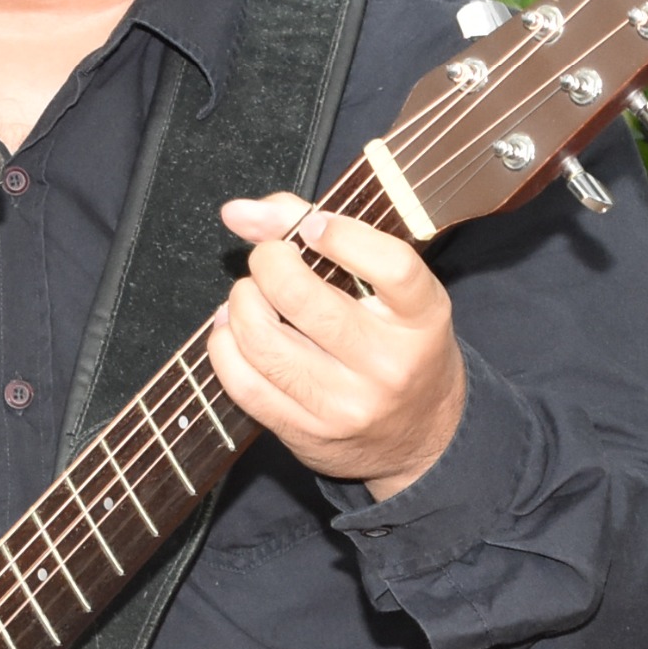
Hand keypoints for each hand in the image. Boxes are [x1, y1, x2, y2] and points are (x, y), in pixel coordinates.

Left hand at [206, 195, 466, 500]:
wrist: (421, 436)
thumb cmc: (400, 345)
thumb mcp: (389, 288)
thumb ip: (322, 231)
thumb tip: (239, 212)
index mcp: (422, 319)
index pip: (392, 267)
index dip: (343, 235)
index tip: (312, 227)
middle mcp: (388, 365)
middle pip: (304, 299)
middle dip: (268, 263)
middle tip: (270, 259)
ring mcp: (347, 405)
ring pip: (263, 342)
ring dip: (241, 304)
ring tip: (250, 295)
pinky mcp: (309, 434)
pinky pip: (245, 384)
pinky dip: (225, 346)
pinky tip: (234, 331)